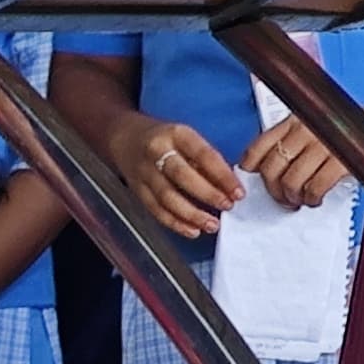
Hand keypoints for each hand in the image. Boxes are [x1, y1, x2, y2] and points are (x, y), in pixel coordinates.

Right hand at [107, 115, 243, 236]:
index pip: (203, 155)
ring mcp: (144, 171)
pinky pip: (155, 209)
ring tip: (212, 224)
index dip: (222, 175)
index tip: (238, 191)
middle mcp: (157, 151)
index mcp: (175, 134)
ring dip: (192, 214)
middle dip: (208, 194)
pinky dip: (175, 222)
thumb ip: (204, 159)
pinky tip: (192, 230)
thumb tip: (228, 186)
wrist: (124, 137)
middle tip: (227, 206)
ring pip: (167, 197)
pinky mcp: (137, 189)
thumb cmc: (164, 138)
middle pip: (182, 176)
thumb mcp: (185, 137)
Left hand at [238, 113, 363, 208]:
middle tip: (282, 198)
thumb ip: (290, 143)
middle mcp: (305, 130)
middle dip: (274, 191)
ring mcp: (322, 143)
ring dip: (293, 198)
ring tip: (300, 200)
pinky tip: (315, 198)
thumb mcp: (312, 129)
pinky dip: (312, 199)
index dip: (249, 167)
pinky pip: (315, 187)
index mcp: (294, 121)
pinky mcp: (341, 159)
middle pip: (272, 169)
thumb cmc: (346, 130)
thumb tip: (267, 169)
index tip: (250, 180)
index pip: (259, 146)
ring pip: (291, 181)